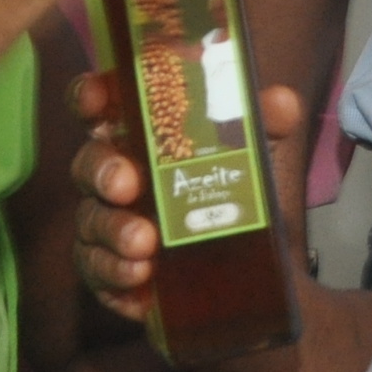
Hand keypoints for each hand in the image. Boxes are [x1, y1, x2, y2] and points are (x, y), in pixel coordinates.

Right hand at [72, 73, 311, 330]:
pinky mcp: (107, 272)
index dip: (88, 95)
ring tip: (145, 244)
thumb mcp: (259, 159)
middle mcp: (114, 176)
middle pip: (89, 163)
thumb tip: (282, 102)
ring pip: (92, 221)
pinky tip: (140, 276)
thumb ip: (268, 125)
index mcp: (139, 136)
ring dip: (114, 230)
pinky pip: (98, 270)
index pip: (100, 106)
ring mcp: (105, 225)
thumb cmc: (237, 201)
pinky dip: (117, 272)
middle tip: (127, 184)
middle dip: (104, 170)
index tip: (94, 97)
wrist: (248, 277)